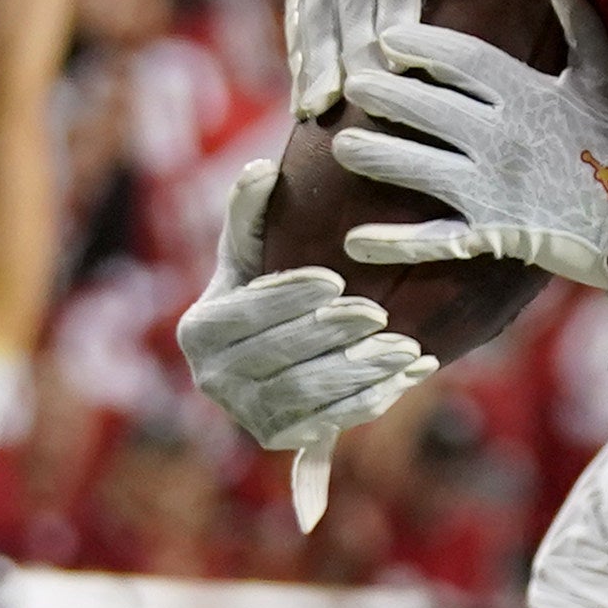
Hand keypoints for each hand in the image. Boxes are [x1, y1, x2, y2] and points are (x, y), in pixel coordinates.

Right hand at [180, 158, 434, 456]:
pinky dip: (372, 400)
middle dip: (333, 334)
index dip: (291, 297)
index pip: (247, 314)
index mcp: (199, 330)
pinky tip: (409, 375)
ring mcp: (245, 415)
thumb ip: (251, 207)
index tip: (336, 279)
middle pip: (280, 357)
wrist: (272, 344)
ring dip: (360, 372)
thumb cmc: (263, 282)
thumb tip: (262, 169)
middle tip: (378, 312)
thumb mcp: (251, 244)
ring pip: (308, 395)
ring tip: (406, 347)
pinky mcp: (281, 438)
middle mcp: (212, 380)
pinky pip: (330, 424)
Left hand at [334, 0, 607, 294]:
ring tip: (341, 146)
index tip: (388, 36)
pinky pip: (435, 240)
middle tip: (351, 82)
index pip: (463, 60)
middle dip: (387, 94)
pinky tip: (354, 241)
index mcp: (526, 95)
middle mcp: (501, 138)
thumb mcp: (605, 73)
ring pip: (422, 168)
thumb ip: (576, 17)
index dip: (423, 44)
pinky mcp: (494, 232)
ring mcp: (493, 188)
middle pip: (430, 109)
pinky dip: (395, 243)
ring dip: (379, 156)